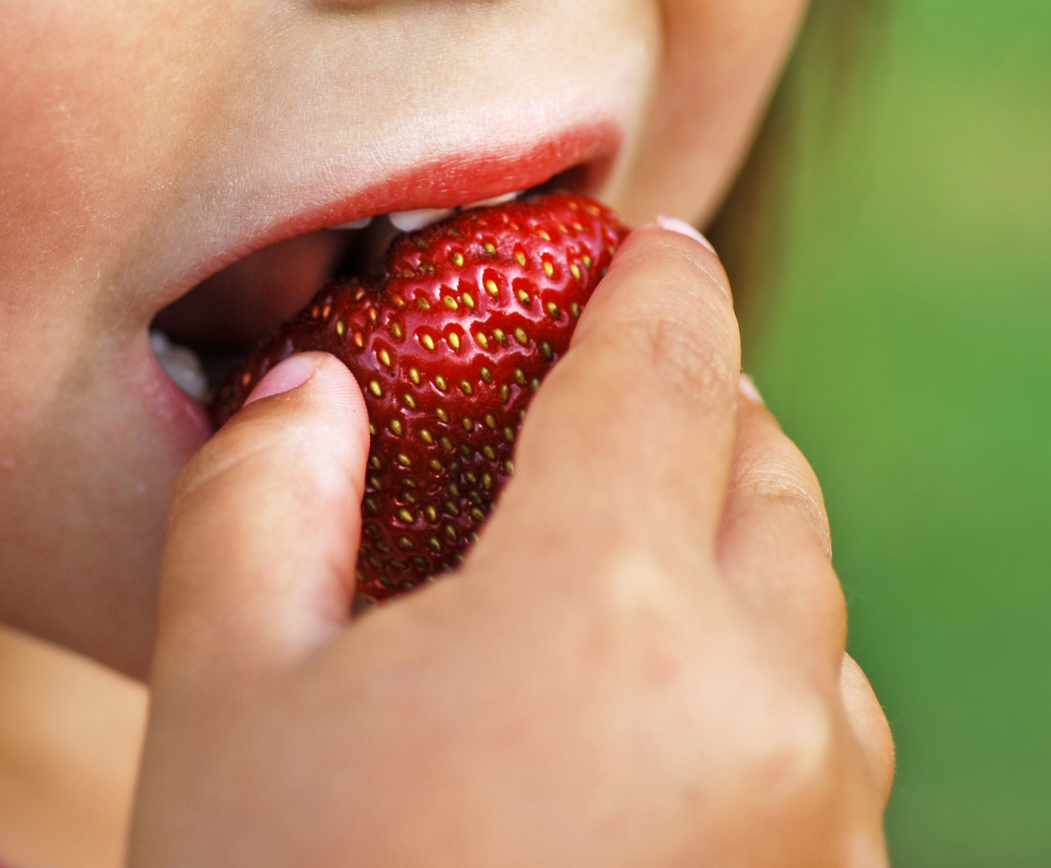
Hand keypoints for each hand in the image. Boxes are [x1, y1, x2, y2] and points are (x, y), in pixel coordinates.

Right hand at [128, 221, 893, 866]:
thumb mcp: (223, 704)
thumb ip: (262, 497)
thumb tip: (308, 380)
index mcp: (615, 609)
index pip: (663, 369)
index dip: (654, 282)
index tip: (645, 241)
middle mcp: (767, 706)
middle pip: (773, 480)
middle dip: (704, 413)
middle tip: (615, 401)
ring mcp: (823, 834)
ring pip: (818, 622)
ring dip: (744, 558)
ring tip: (629, 567)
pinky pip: (826, 753)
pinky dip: (765, 694)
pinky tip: (658, 737)